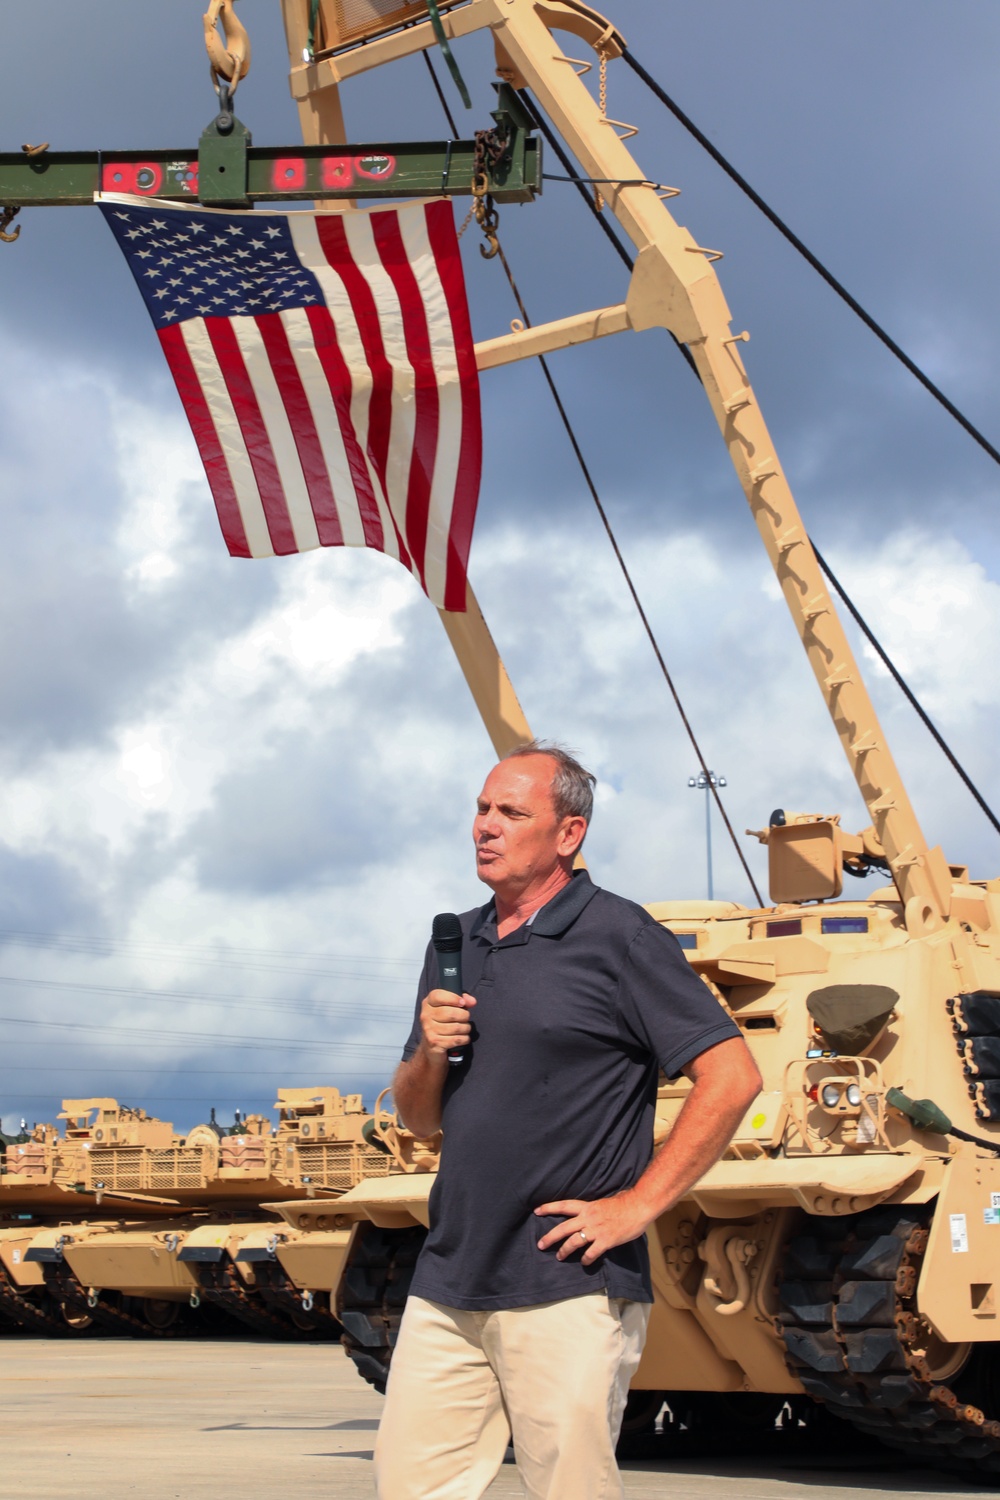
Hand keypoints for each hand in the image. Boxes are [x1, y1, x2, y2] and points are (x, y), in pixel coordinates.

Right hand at [419, 988, 475, 1059]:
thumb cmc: (443, 1022)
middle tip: (465, 1018)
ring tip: (465, 1029)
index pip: (438, 995)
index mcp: (428, 1003)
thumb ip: (462, 1000)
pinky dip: (464, 1039)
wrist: (430, 1046)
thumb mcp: (449, 1007)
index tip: (462, 1003)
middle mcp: (426, 1015)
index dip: (453, 998)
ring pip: (456, 1027)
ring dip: (466, 1028)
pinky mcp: (434, 1042)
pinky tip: (463, 1038)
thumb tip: (472, 1001)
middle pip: (451, 1013)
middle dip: (464, 1016)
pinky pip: (456, 1039)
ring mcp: (429, 1030)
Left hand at [534, 1190, 650, 1266]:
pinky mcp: (605, 1241)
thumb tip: (589, 1214)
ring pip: (574, 1242)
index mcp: (587, 1207)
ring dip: (564, 1250)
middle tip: (540, 1245)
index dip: (549, 1208)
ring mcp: (596, 1230)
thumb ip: (593, 1210)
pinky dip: (586, 1259)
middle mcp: (588, 1218)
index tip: (536, 1211)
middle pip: (563, 1228)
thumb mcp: (603, 1202)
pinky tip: (585, 1262)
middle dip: (550, 1237)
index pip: (564, 1206)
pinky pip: (591, 1253)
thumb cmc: (624, 1203)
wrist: (637, 1207)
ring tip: (559, 1257)